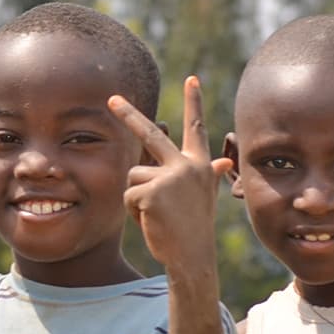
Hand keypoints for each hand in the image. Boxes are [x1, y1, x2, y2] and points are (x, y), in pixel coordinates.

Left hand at [109, 76, 231, 268]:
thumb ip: (207, 172)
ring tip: (156, 213)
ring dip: (137, 197)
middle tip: (110, 98)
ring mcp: (169, 177)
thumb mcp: (203, 194)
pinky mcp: (151, 192)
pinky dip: (133, 211)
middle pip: (149, 134)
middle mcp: (186, 165)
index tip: (191, 78)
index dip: (194, 102)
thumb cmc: (194, 227)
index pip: (195, 127)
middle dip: (128, 114)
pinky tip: (151, 220)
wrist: (192, 256)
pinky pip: (128, 195)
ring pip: (133, 175)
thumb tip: (223, 159)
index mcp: (198, 164)